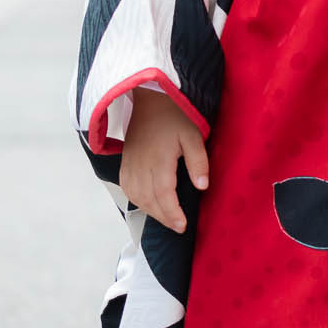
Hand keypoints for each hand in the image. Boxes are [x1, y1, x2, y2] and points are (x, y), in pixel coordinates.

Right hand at [121, 88, 208, 232]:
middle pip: (149, 200)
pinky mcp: (124, 164)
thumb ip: (198, 161)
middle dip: (164, 217)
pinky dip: (138, 201)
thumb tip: (202, 187)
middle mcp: (140, 165)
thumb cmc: (176, 116)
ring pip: (136, 197)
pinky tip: (149, 206)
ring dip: (151, 212)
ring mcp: (129, 165)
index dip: (172, 212)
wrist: (151, 100)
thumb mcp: (194, 135)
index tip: (182, 225)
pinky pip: (128, 189)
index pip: (163, 194)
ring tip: (168, 219)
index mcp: (158, 159)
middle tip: (178, 227)